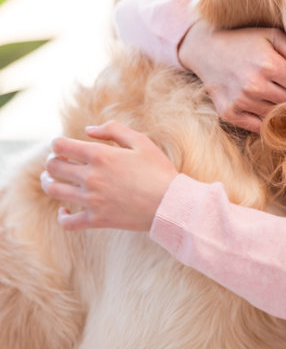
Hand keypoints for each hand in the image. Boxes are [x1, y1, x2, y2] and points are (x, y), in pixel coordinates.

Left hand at [41, 121, 177, 230]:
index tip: (63, 146)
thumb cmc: (159, 170)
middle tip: (59, 161)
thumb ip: (114, 130)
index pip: (61, 145)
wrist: (171, 203)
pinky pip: (67, 221)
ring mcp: (92, 200)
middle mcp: (91, 177)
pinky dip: (62, 215)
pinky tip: (65, 209)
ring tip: (53, 181)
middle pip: (53, 167)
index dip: (58, 143)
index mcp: (100, 155)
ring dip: (49, 183)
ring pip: (54, 191)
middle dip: (52, 161)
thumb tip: (88, 130)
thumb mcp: (142, 142)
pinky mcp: (96, 219)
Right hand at [178, 21, 285, 131]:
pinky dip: (264, 118)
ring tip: (271, 92)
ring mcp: (241, 101)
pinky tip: (260, 103)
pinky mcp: (229, 113)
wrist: (205, 49)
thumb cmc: (244, 41)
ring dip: (279, 107)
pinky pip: (259, 126)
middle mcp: (255, 85)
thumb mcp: (271, 35)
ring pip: (277, 115)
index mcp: (269, 65)